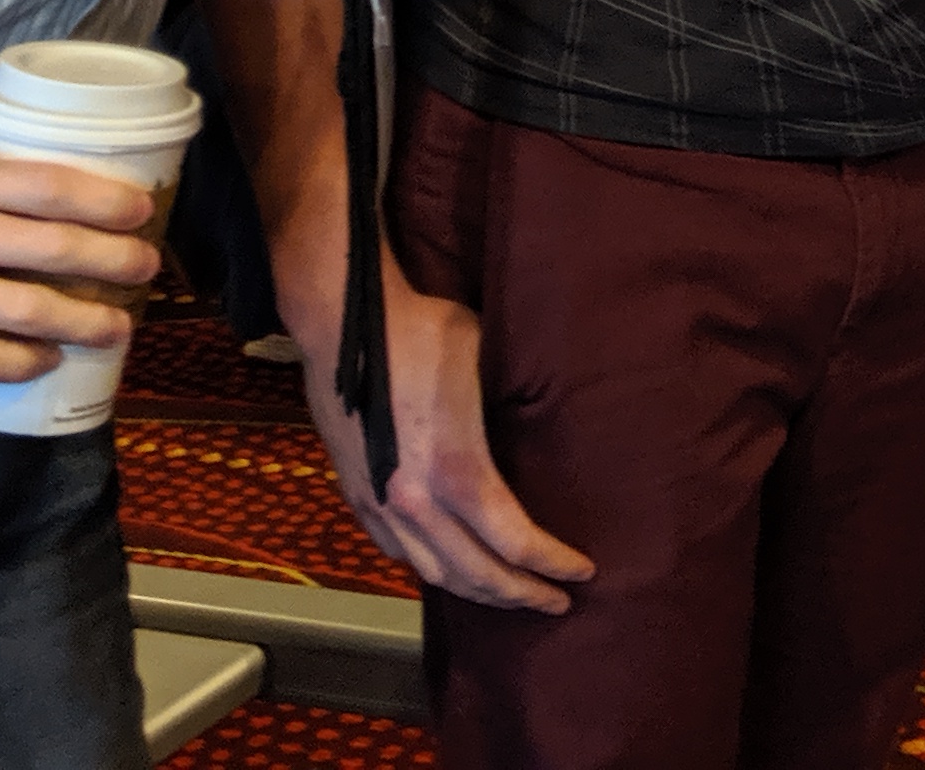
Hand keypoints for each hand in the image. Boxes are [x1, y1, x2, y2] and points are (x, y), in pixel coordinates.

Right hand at [0, 143, 159, 378]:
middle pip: (52, 249)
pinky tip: (46, 360)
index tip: (143, 214)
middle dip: (114, 263)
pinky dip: (23, 363)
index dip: (106, 202)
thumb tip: (58, 198)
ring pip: (26, 312)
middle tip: (148, 270)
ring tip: (117, 326)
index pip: (49, 186)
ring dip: (84, 321)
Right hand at [305, 274, 593, 610]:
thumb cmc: (421, 332)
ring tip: (508, 593)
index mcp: (457, 471)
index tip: (582, 573)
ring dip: (476, 592)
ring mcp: (382, 504)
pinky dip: (430, 568)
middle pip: (476, 575)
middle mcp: (417, 502)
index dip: (552, 564)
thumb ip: (511, 405)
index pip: (515, 542)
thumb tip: (546, 418)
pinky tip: (449, 566)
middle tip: (555, 602)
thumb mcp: (488, 361)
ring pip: (433, 574)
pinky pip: (398, 553)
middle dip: (521, 595)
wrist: (342, 322)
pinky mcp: (358, 495)